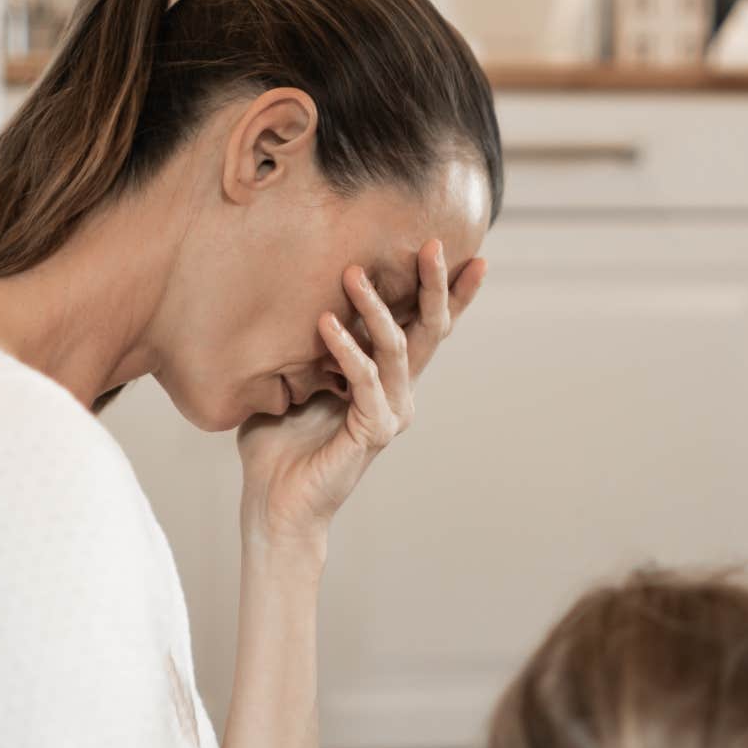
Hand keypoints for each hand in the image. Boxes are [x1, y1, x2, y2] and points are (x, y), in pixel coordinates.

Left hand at [237, 240, 487, 543]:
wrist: (276, 504)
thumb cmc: (279, 445)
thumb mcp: (294, 381)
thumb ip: (309, 346)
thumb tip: (297, 295)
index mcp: (386, 380)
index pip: (423, 329)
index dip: (450, 294)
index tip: (471, 254)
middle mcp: (398, 394)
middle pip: (429, 331)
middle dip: (434, 285)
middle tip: (434, 244)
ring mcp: (390, 413)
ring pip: (396, 348)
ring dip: (376, 307)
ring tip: (352, 272)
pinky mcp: (373, 432)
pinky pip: (363, 380)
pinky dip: (346, 349)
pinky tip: (326, 323)